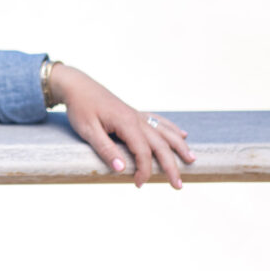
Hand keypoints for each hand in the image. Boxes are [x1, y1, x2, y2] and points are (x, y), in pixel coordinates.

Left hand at [48, 64, 195, 188]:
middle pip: (160, 144)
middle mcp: (136, 118)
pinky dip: (171, 128)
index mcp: (126, 123)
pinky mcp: (133, 113)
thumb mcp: (88, 130)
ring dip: (179, 146)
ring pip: (164, 131)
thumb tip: (121, 169)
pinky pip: (157, 121)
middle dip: (171, 165)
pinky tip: (182, 134)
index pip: (143, 152)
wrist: (76, 85)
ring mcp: (136, 115)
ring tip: (192, 159)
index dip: (144, 170)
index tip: (138, 184)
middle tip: (179, 186)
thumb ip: (105, 149)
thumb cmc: (80, 107)